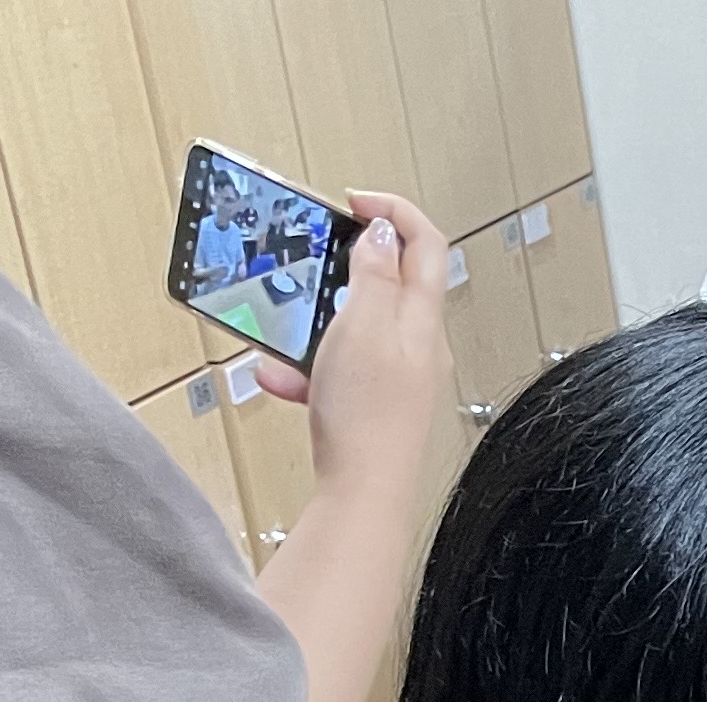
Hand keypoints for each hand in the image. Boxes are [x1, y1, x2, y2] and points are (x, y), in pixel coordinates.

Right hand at [261, 190, 447, 493]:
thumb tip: (383, 233)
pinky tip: (280, 380)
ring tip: (282, 339)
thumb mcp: (362, 326)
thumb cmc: (367, 418)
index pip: (426, 243)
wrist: (362, 495)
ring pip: (353, 327)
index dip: (393, 210)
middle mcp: (418, 346)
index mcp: (422, 319)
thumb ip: (372, 274)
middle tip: (311, 264)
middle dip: (341, 269)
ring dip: (313, 325)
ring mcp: (398, 376)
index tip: (352, 202)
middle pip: (388, 282)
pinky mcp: (375, 404)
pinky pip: (337, 369)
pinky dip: (306, 367)